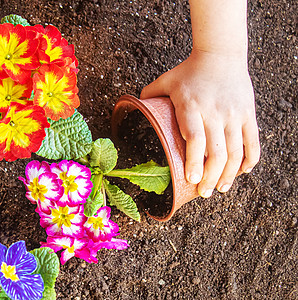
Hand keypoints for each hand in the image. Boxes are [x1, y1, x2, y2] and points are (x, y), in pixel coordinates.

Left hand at [141, 50, 259, 197]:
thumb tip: (132, 108)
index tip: (191, 178)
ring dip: (229, 174)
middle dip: (211, 177)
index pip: (195, 138)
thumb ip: (149, 95)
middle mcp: (214, 112)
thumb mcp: (165, 81)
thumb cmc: (188, 70)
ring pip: (236, 151)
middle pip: (217, 152)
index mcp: (191, 106)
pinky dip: (249, 159)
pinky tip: (242, 172)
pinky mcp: (248, 114)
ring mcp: (233, 114)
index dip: (195, 160)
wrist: (220, 54)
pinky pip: (252, 141)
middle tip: (203, 192)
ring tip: (220, 188)